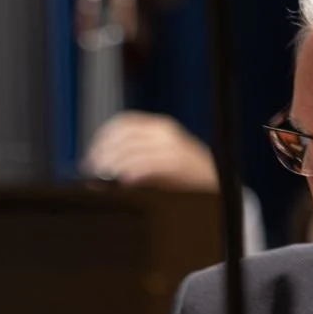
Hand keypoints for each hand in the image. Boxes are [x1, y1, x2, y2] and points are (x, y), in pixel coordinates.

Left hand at [82, 111, 216, 190]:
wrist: (221, 189)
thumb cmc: (187, 180)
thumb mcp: (160, 163)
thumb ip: (135, 161)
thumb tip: (101, 170)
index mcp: (160, 127)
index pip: (122, 124)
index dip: (102, 139)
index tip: (91, 156)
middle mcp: (165, 132)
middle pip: (123, 137)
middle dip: (104, 154)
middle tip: (92, 171)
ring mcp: (173, 146)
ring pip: (132, 150)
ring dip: (114, 165)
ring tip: (105, 179)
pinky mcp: (179, 163)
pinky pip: (148, 165)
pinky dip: (133, 172)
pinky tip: (124, 181)